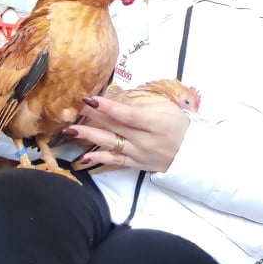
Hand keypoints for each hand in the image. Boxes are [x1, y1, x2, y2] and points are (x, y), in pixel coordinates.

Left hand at [68, 95, 189, 172]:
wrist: (191, 153)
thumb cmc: (179, 125)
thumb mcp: (166, 109)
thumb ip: (142, 105)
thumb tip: (117, 101)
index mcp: (154, 123)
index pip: (127, 115)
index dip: (108, 107)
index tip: (90, 99)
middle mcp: (144, 140)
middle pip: (114, 127)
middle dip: (92, 116)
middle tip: (73, 108)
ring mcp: (138, 153)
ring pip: (110, 144)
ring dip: (89, 137)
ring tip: (70, 130)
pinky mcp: (135, 164)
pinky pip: (114, 161)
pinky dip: (98, 159)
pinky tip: (83, 157)